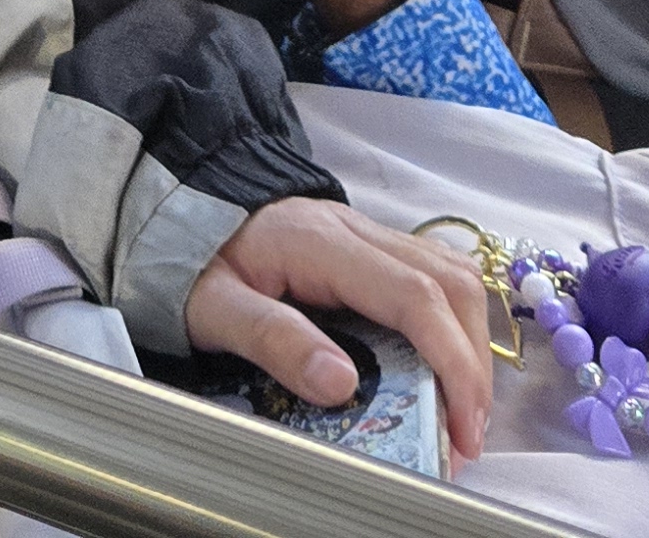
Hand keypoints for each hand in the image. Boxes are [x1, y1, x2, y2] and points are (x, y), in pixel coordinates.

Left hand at [184, 197, 494, 468]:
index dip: (451, 361)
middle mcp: (357, 230)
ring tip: (459, 411)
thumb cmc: (192, 262)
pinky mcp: (371, 251)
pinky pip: (433, 281)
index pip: (414, 295)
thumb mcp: (214, 308)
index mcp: (322, 242)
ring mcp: (368, 235)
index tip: (461, 425)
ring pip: (452, 278)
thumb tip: (340, 384)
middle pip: (452, 284)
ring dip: (468, 346)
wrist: (177, 215)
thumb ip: (273, 341)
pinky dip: (451, 330)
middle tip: (466, 434)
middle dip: (471, 362)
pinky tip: (439, 374)